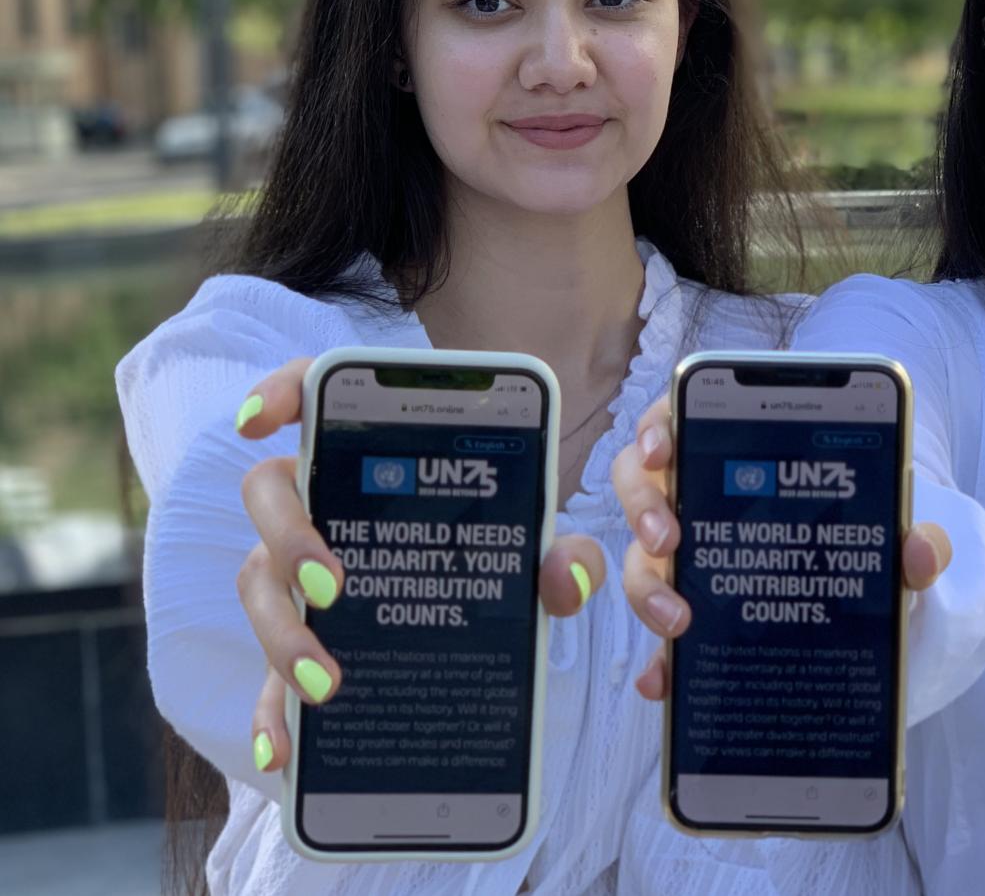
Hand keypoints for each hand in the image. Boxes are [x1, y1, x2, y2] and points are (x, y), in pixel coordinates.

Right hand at [235, 358, 605, 773]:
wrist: (480, 608)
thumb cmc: (495, 549)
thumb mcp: (537, 548)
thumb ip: (565, 552)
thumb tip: (566, 578)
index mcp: (370, 454)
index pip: (314, 395)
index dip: (280, 392)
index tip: (259, 419)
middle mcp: (320, 503)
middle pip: (269, 495)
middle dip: (289, 537)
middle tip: (330, 585)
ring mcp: (296, 572)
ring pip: (259, 584)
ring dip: (283, 634)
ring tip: (328, 683)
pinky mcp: (300, 641)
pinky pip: (267, 675)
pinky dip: (272, 713)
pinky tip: (286, 752)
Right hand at [610, 394, 952, 700]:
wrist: (854, 601)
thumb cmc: (852, 536)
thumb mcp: (883, 531)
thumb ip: (909, 534)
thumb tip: (919, 551)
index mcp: (733, 454)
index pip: (680, 417)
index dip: (659, 426)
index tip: (663, 449)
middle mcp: (694, 497)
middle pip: (639, 483)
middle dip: (644, 506)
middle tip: (671, 536)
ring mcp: (684, 557)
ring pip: (639, 558)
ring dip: (645, 585)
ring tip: (678, 619)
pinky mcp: (688, 614)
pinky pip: (657, 639)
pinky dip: (657, 662)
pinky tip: (663, 681)